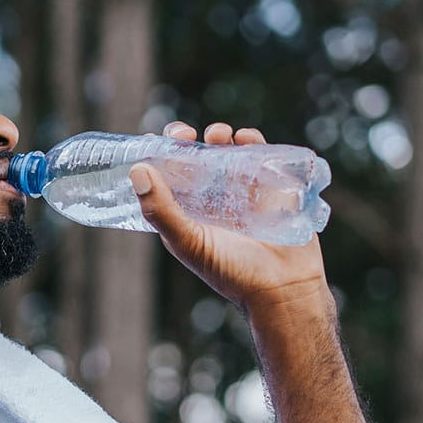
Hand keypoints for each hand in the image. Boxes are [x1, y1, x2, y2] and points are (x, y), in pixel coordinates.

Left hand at [133, 121, 332, 318]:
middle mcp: (210, 199)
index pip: (164, 176)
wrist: (284, 288)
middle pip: (192, 157)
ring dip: (218, 135)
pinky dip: (252, 141)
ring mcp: (241, 191)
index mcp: (185, 212)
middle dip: (185, 139)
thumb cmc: (233, 273)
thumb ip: (162, 211)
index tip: (153, 137)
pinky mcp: (270, 187)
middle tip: (185, 134)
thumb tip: (138, 171)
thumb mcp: (189, 242)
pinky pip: (259, 155)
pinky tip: (245, 138)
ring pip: (225, 151)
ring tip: (217, 135)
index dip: (157, 154)